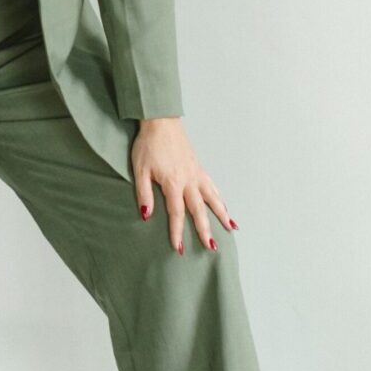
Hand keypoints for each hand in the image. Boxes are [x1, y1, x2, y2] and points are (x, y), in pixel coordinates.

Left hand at [131, 117, 237, 253]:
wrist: (160, 122)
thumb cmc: (148, 145)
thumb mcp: (140, 169)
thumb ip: (144, 193)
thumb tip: (146, 215)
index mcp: (173, 183)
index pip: (176, 213)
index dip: (177, 232)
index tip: (179, 248)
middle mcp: (188, 180)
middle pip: (199, 210)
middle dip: (205, 230)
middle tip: (211, 248)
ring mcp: (196, 173)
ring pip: (212, 198)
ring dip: (222, 214)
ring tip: (231, 229)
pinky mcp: (198, 167)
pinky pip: (213, 186)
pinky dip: (220, 198)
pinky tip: (224, 206)